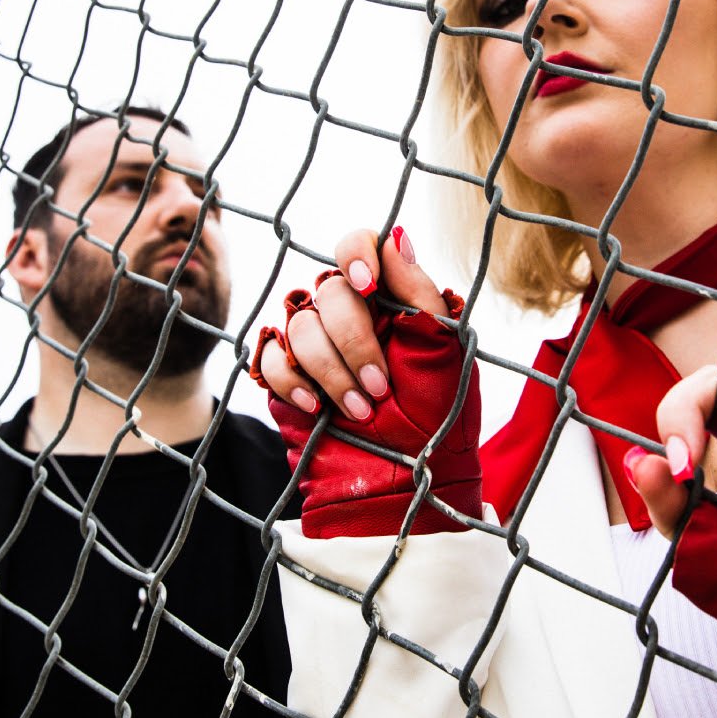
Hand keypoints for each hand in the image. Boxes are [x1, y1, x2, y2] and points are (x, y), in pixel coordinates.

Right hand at [254, 226, 481, 537]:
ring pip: (299, 324)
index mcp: (388, 298)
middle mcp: (348, 313)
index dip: (355, 253)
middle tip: (379, 387)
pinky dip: (291, 380)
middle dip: (354, 342)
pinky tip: (316, 407)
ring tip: (359, 410)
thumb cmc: (436, 418)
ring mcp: (315, 344)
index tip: (368, 286)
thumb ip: (420, 293)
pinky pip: (271, 357)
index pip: (358, 245)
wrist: (405, 483)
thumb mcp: (445, 354)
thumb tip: (396, 234)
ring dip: (329, 370)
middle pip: (329, 292)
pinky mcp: (287, 376)